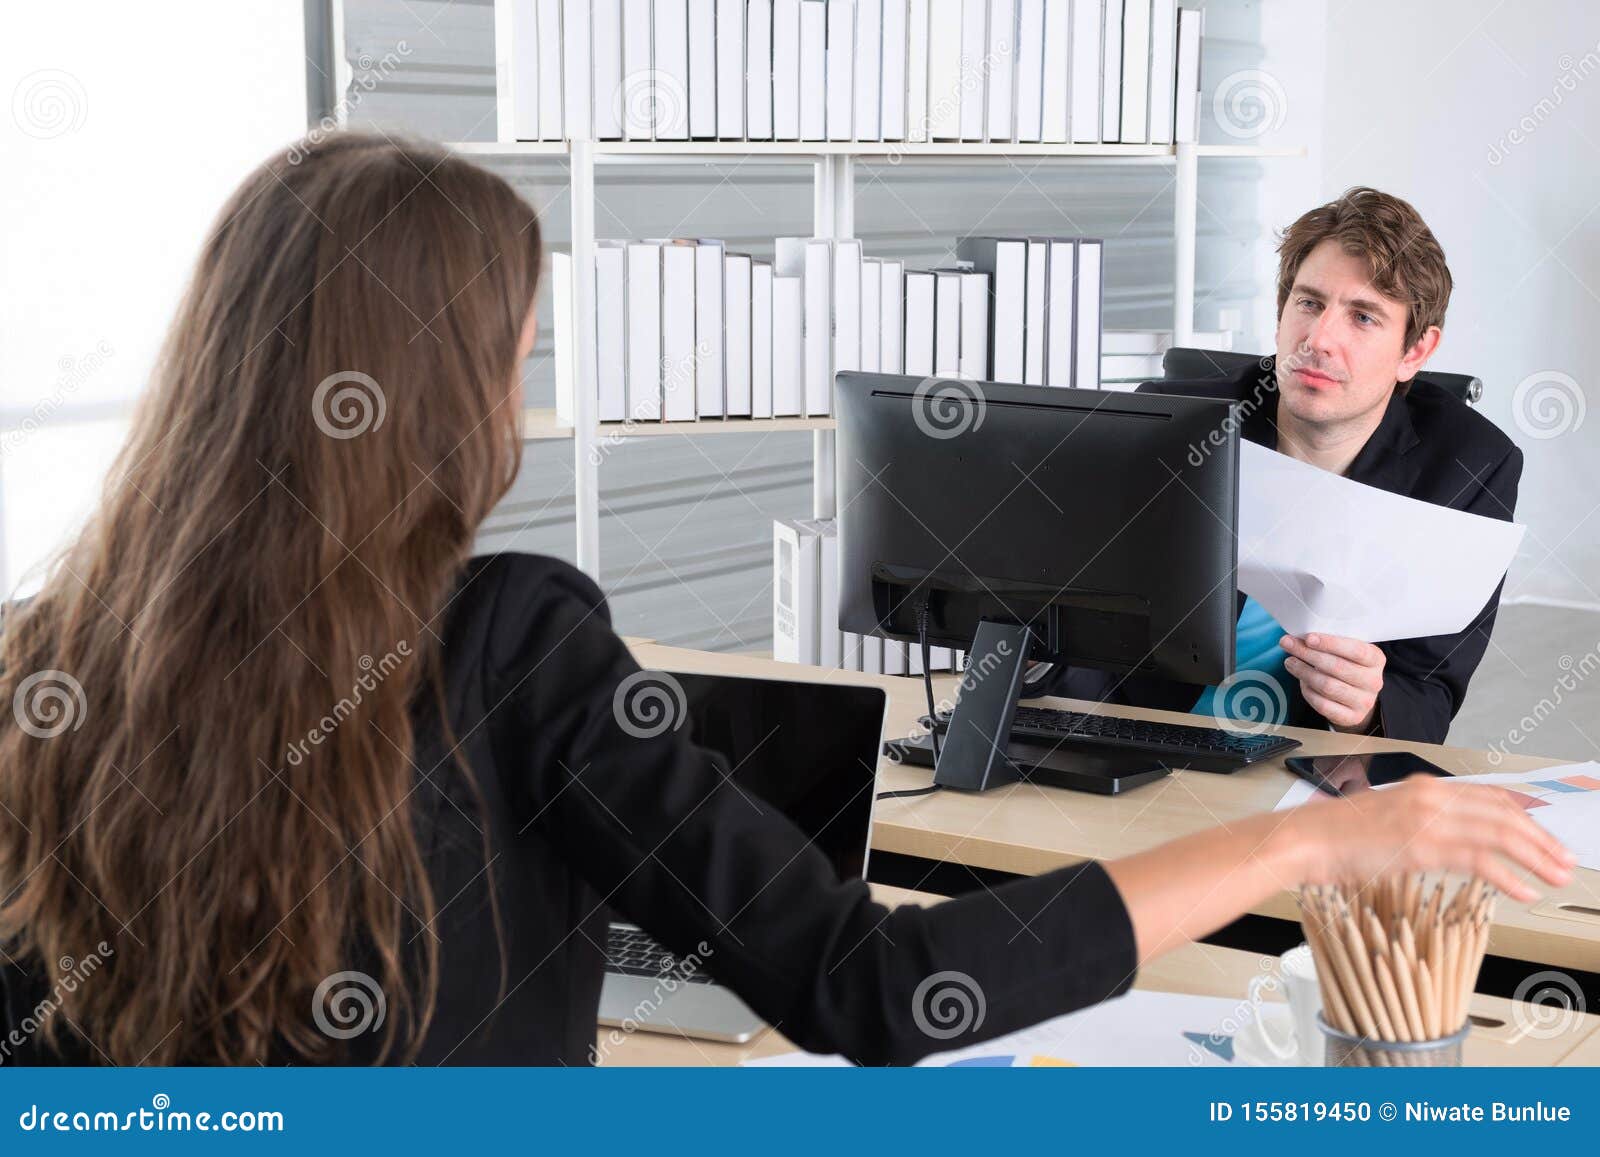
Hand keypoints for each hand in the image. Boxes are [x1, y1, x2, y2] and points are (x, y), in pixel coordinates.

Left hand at [1281, 632, 1383, 731]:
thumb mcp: (1347, 652)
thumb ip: (1330, 644)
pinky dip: (1308, 692)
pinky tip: (1302, 682)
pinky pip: (1323, 705)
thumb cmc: (1347, 666)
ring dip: (1304, 672)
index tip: (1308, 638)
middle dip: (1308, 654)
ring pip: (1328, 686)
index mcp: (1376, 659)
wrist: (1357, 698)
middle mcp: (1374, 681)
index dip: (1331, 643)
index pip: (1355, 650)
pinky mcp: (1351, 717)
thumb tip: (1299, 637)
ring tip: (1290, 662)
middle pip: (1337, 667)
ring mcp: (1364, 701)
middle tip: (1287, 644)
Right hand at [1284, 775, 1574, 901]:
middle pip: (1503, 813)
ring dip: (1536, 857)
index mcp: (1422, 787)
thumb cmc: (1334, 835)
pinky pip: (1480, 859)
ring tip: (1556, 875)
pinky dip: (1509, 876)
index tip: (1543, 834)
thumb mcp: (1384, 820)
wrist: (1305, 839)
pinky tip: (1523, 890)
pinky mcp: (1423, 845)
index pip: (1488, 796)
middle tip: (1564, 858)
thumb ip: (1418, 823)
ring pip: (1500, 834)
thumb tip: (1446, 843)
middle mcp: (1430, 796)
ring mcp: (1427, 819)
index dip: (1524, 816)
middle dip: (1540, 838)